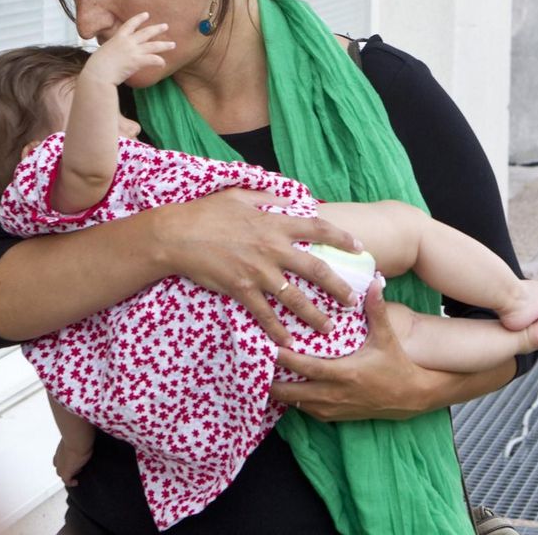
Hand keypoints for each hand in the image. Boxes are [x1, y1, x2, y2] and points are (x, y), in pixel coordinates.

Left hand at [52, 438, 93, 486]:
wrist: (77, 440)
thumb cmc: (79, 435)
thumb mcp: (78, 437)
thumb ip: (79, 439)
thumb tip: (87, 436)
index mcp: (61, 447)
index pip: (58, 456)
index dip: (63, 459)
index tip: (71, 460)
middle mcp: (59, 456)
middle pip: (58, 465)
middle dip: (65, 467)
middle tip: (75, 467)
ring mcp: (61, 465)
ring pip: (61, 473)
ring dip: (68, 474)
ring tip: (77, 474)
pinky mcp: (65, 473)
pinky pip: (67, 481)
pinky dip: (71, 482)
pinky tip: (76, 482)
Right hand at [82, 12, 174, 85]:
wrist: (98, 73)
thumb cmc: (96, 67)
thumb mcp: (103, 53)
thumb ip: (110, 52)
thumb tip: (110, 56)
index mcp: (118, 38)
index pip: (130, 24)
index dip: (139, 19)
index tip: (146, 14)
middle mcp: (127, 42)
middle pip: (146, 33)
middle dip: (157, 29)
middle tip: (165, 26)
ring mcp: (133, 51)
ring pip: (153, 46)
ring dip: (164, 45)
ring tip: (173, 45)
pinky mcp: (137, 61)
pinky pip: (152, 60)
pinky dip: (159, 61)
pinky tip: (163, 63)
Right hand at [153, 188, 360, 346]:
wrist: (177, 235)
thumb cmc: (205, 212)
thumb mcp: (239, 196)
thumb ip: (268, 197)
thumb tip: (290, 198)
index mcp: (274, 224)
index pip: (317, 228)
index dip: (341, 238)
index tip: (359, 248)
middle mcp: (272, 249)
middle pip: (316, 269)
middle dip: (338, 287)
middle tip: (353, 301)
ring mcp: (258, 272)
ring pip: (295, 298)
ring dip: (314, 315)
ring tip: (329, 329)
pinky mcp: (241, 289)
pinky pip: (265, 314)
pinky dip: (278, 329)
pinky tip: (289, 342)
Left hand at [268, 280, 434, 419]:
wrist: (412, 397)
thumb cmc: (397, 365)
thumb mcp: (386, 337)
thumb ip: (377, 310)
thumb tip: (374, 281)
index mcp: (344, 373)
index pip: (305, 366)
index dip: (283, 358)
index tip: (264, 347)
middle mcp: (334, 394)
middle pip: (291, 392)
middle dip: (269, 380)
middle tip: (250, 365)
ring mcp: (333, 409)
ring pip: (295, 404)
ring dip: (279, 392)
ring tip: (258, 376)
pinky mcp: (335, 417)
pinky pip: (306, 411)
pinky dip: (293, 401)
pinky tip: (283, 388)